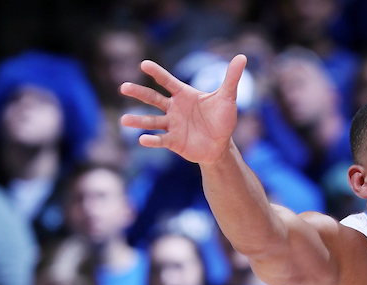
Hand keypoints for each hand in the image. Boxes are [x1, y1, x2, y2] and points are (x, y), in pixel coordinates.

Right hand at [119, 55, 246, 164]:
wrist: (221, 145)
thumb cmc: (222, 119)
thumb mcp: (227, 98)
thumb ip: (231, 78)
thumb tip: (242, 57)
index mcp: (183, 94)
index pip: (167, 81)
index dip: (157, 73)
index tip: (144, 64)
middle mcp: (173, 108)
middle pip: (153, 98)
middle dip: (139, 93)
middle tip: (124, 87)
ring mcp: (172, 125)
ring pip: (152, 121)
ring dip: (138, 120)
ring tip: (124, 120)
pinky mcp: (174, 141)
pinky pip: (161, 140)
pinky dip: (152, 141)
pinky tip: (142, 140)